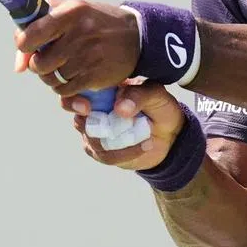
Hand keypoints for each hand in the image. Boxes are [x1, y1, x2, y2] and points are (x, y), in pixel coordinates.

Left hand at [14, 0, 139, 94]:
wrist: (136, 35)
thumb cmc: (94, 22)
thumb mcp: (69, 12)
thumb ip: (37, 29)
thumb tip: (19, 67)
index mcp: (70, 12)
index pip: (30, 35)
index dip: (24, 44)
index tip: (29, 44)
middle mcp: (80, 33)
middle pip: (39, 63)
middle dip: (39, 65)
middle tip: (49, 59)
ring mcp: (89, 56)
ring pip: (51, 79)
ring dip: (52, 77)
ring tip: (62, 67)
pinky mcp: (96, 76)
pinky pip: (66, 90)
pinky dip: (64, 88)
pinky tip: (73, 76)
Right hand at [62, 82, 186, 170]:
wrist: (172, 136)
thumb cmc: (160, 107)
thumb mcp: (156, 95)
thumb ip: (139, 95)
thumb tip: (119, 107)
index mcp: (103, 91)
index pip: (77, 92)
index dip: (73, 99)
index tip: (86, 106)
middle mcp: (96, 111)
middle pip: (77, 117)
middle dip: (82, 120)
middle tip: (99, 121)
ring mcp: (98, 133)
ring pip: (91, 139)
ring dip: (115, 139)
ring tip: (145, 132)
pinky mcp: (104, 152)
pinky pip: (106, 155)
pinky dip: (125, 153)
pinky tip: (145, 145)